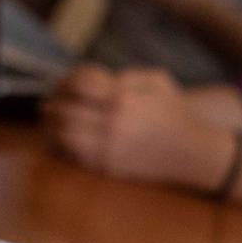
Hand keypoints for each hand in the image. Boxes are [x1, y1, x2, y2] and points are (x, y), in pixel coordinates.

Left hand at [41, 64, 229, 190]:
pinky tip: (60, 139)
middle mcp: (113, 123)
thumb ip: (124, 75)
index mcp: (124, 97)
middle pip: (66, 110)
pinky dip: (61, 145)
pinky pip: (73, 155)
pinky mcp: (108, 167)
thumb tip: (89, 79)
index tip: (63, 83)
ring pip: (63, 135)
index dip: (65, 81)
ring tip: (49, 121)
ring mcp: (109, 148)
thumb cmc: (174, 113)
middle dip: (53, 104)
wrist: (192, 152)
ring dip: (51, 126)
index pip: (79, 84)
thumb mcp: (157, 81)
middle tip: (48, 102)